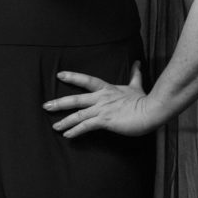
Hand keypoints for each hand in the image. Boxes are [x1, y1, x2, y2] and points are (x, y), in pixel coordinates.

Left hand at [42, 61, 161, 138]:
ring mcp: (102, 109)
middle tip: (46, 105)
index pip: (87, 80)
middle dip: (59, 103)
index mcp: (107, 89)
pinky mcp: (105, 120)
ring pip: (78, 114)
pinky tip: (68, 135)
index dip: (73, 77)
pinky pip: (86, 126)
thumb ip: (135, 74)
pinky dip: (76, 131)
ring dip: (64, 121)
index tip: (60, 75)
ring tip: (54, 126)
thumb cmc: (145, 100)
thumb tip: (137, 62)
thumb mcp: (137, 85)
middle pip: (76, 99)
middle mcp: (101, 97)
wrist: (151, 110)